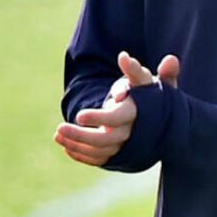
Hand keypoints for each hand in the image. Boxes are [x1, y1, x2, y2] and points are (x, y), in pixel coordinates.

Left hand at [54, 51, 180, 165]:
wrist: (159, 116)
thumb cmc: (148, 92)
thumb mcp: (144, 79)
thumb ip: (135, 69)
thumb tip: (123, 57)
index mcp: (138, 114)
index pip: (117, 118)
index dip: (98, 118)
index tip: (78, 115)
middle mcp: (132, 133)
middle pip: (105, 140)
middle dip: (80, 136)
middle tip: (59, 128)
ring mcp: (125, 146)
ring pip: (99, 152)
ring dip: (76, 145)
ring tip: (57, 135)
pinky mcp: (119, 155)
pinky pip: (99, 159)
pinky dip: (82, 155)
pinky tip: (65, 146)